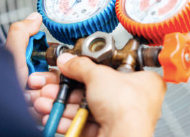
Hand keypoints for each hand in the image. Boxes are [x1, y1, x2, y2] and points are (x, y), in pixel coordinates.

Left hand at [6, 12, 60, 122]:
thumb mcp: (10, 56)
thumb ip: (21, 34)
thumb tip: (34, 17)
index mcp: (25, 63)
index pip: (51, 56)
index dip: (54, 59)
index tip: (49, 62)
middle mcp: (32, 78)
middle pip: (57, 74)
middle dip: (48, 79)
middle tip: (33, 82)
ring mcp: (37, 95)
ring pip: (58, 90)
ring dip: (47, 93)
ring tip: (32, 97)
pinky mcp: (42, 110)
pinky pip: (55, 104)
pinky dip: (47, 105)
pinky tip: (36, 106)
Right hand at [32, 53, 166, 136]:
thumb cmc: (128, 107)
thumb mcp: (100, 75)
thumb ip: (81, 66)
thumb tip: (69, 60)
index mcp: (144, 81)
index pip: (115, 70)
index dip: (91, 68)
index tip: (73, 67)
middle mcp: (136, 101)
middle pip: (96, 90)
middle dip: (67, 89)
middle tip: (52, 85)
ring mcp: (121, 119)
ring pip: (87, 108)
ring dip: (63, 105)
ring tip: (45, 100)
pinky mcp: (108, 134)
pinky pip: (85, 124)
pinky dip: (67, 120)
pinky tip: (53, 116)